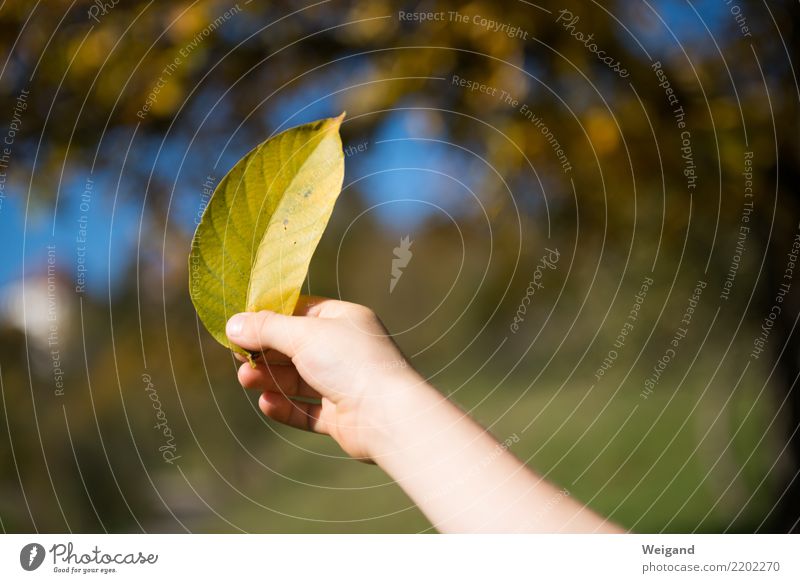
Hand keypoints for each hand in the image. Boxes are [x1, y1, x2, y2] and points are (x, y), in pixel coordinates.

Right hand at [226, 296, 424, 460]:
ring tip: (247, 379)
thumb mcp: (304, 335)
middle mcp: (346, 349)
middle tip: (239, 358)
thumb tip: (232, 323)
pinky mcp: (342, 416)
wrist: (388, 414)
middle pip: (295, 348)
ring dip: (271, 379)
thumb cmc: (352, 363)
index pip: (301, 312)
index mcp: (344, 320)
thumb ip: (266, 329)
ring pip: (299, 380)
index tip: (240, 326)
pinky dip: (287, 407)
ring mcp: (345, 383)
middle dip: (266, 353)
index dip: (270, 318)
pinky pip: (308, 410)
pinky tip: (267, 403)